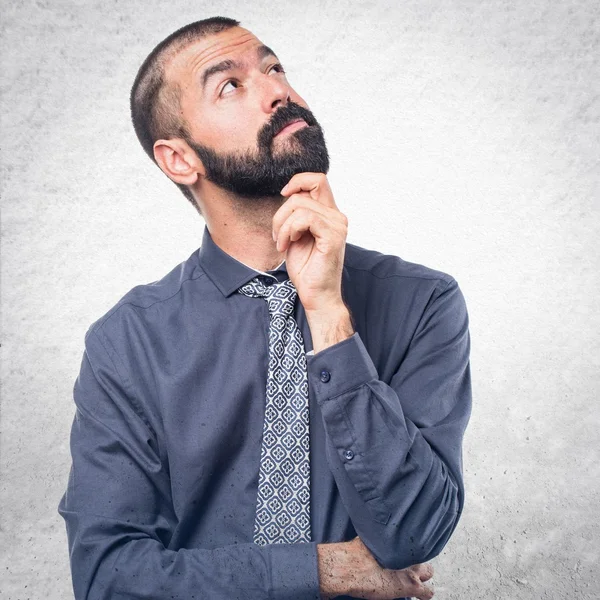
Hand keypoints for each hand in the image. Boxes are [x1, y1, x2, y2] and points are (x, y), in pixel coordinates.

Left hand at [273, 173, 347, 313]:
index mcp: (330, 214)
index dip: (297, 181)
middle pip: (303, 192)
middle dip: (281, 212)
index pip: (317, 180)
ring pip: (299, 205)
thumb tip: (288, 194)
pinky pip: (305, 218)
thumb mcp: (296, 234)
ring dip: (282, 225)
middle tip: (278, 235)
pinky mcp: (333, 237)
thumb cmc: (306, 269)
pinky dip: (289, 230)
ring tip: (283, 243)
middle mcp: (337, 217)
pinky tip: (288, 244)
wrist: (316, 295)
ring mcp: (337, 226)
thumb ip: (296, 214)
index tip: (283, 196)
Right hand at [318, 537, 434, 599]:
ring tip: (412, 579)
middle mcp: (407, 552)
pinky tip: (418, 594)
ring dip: (421, 576)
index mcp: (397, 539)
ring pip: (429, 572)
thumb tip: (375, 535)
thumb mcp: (367, 538)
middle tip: (407, 566)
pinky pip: (428, 592)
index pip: (411, 540)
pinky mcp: (411, 586)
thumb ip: (377, 538)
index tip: (401, 552)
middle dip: (417, 560)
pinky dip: (424, 593)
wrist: (352, 568)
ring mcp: (411, 569)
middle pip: (423, 553)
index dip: (407, 549)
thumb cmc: (355, 553)